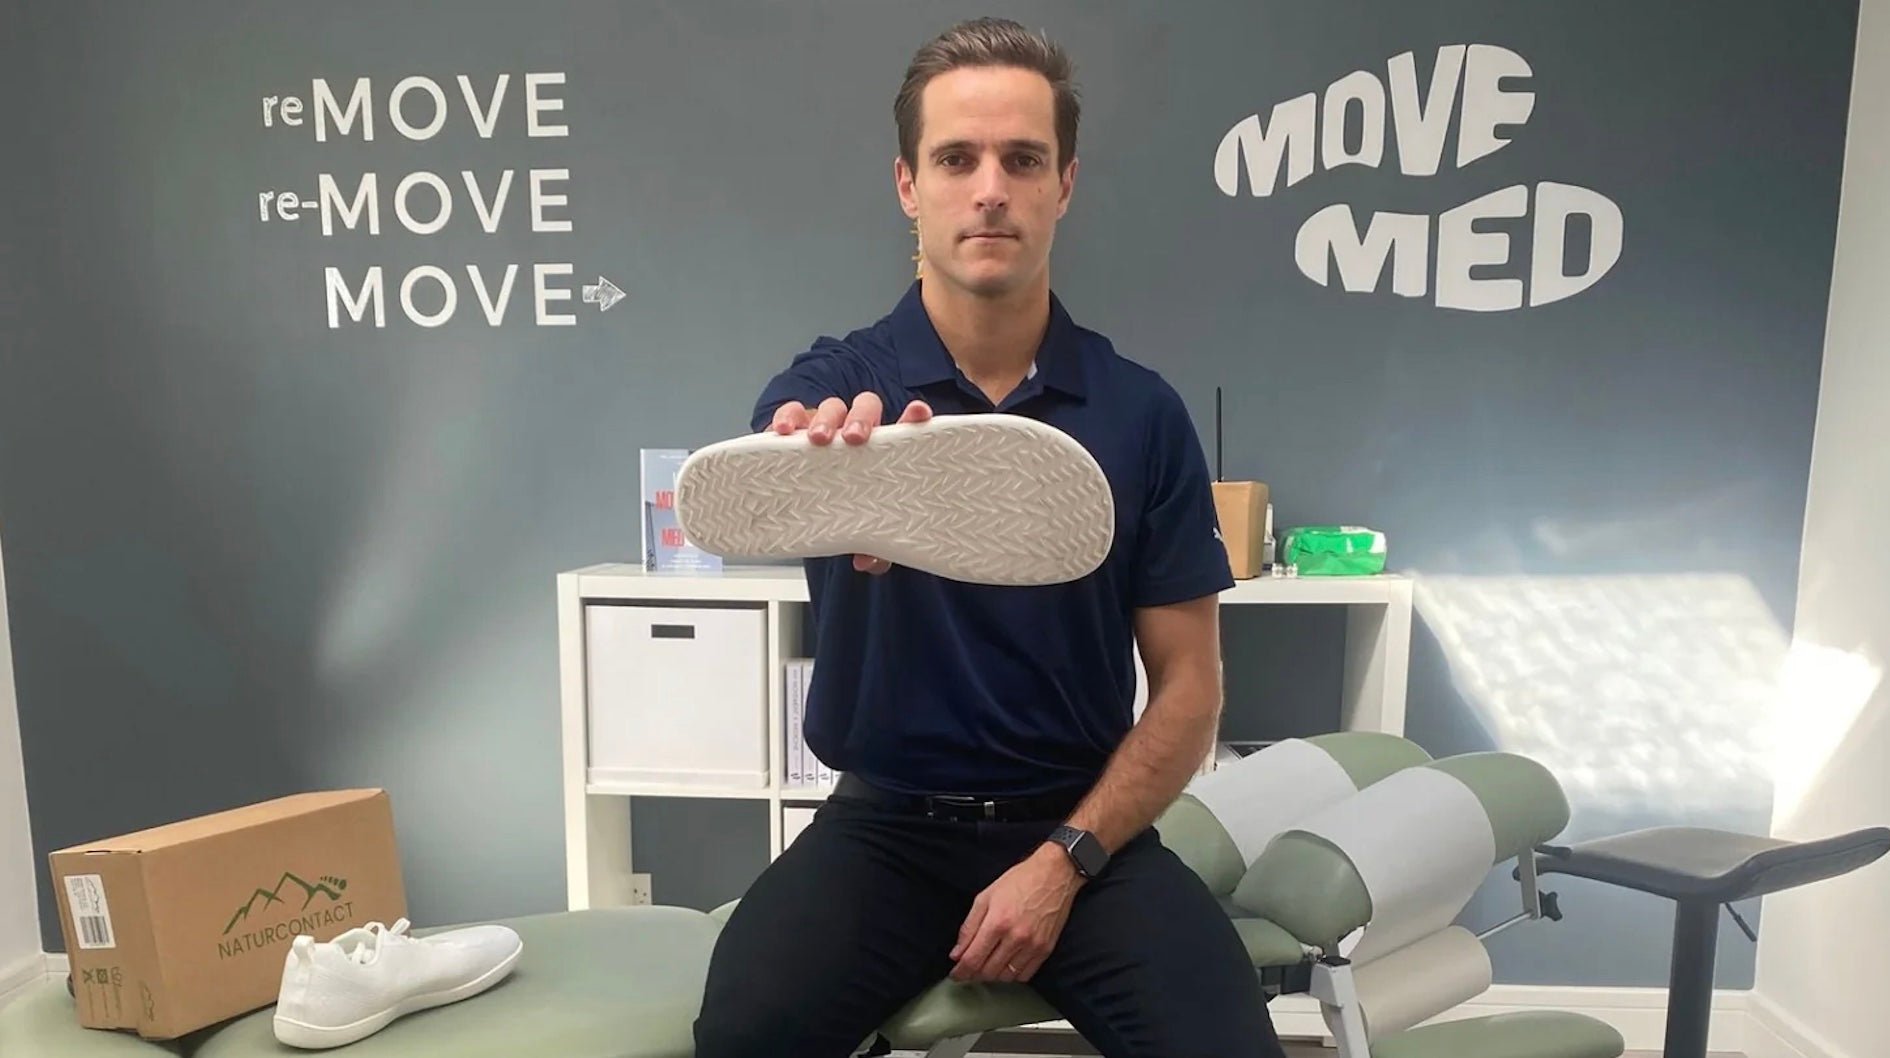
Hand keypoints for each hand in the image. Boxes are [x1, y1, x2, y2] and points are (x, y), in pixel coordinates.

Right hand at [768, 393, 931, 574]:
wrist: (819, 512)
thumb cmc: (854, 513)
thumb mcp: (869, 533)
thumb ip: (875, 546)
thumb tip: (865, 560)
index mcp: (886, 449)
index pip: (906, 426)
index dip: (914, 417)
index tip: (917, 414)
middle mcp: (859, 432)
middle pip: (865, 409)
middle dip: (861, 418)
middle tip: (854, 438)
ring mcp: (828, 428)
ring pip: (832, 408)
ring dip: (825, 418)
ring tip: (816, 439)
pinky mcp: (797, 430)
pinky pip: (793, 414)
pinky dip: (788, 416)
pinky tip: (782, 431)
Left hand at [949, 844, 1082, 984]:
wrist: (1055, 874)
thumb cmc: (1019, 881)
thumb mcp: (986, 897)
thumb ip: (969, 927)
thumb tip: (957, 953)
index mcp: (997, 922)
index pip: (973, 959)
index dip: (960, 972)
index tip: (956, 974)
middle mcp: (1016, 937)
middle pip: (988, 972)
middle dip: (974, 974)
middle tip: (969, 969)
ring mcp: (1033, 945)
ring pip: (1006, 977)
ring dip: (992, 976)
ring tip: (987, 965)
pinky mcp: (1046, 949)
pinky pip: (1025, 975)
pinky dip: (1012, 975)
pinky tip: (1006, 965)